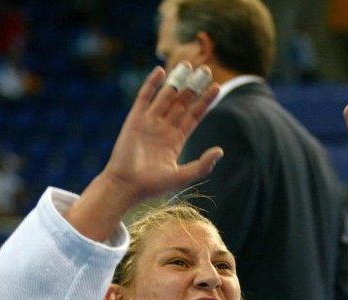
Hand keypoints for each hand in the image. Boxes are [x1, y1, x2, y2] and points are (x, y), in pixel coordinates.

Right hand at [65, 64, 222, 240]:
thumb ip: (202, 165)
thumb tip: (220, 150)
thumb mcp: (182, 177)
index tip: (216, 87)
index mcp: (175, 140)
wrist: (126, 186)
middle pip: (182, 103)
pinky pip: (144, 98)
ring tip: (188, 65)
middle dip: (194, 87)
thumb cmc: (152, 186)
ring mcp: (149, 122)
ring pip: (166, 96)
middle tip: (206, 70)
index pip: (194, 116)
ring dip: (176, 81)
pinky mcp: (134, 119)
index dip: (205, 102)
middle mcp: (163, 129)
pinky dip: (151, 84)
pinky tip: (161, 71)